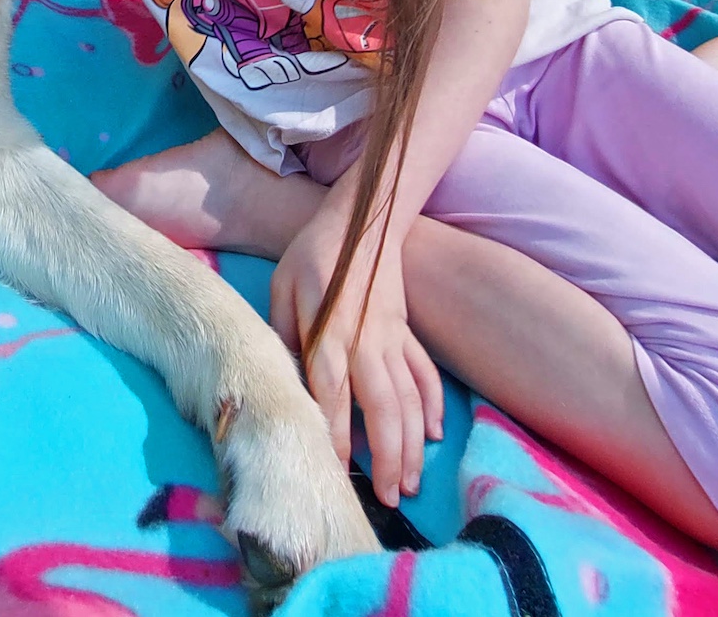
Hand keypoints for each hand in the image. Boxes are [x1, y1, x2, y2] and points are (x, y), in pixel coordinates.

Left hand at [269, 203, 443, 506]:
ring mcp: (394, 338)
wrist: (363, 217)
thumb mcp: (282, 287)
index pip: (334, 395)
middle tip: (393, 500)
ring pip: (410, 399)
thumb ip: (283, 335)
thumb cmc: (313, 253)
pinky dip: (433, 405)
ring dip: (414, 444)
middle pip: (384, 409)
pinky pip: (425, 374)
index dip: (338, 437)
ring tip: (413, 483)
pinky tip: (436, 433)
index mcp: (331, 332)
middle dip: (391, 458)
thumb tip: (283, 380)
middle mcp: (368, 342)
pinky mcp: (407, 331)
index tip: (341, 474)